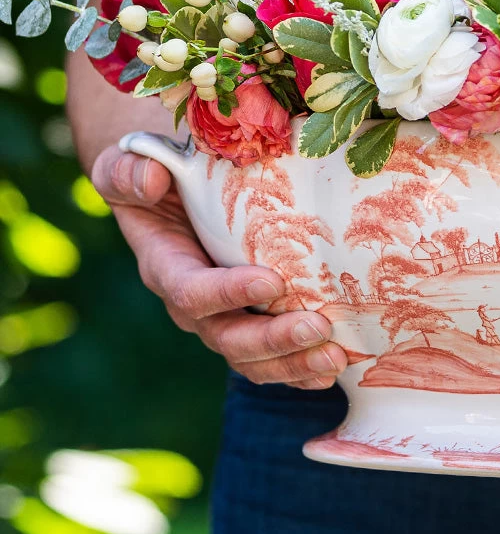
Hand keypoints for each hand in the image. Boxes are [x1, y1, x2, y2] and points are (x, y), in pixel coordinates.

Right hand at [91, 145, 346, 388]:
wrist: (175, 186)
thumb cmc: (155, 173)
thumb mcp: (124, 165)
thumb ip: (127, 172)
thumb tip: (150, 181)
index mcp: (166, 267)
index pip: (192, 292)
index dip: (228, 293)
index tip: (272, 282)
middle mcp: (195, 303)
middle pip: (228, 338)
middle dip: (273, 340)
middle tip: (318, 327)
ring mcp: (225, 317)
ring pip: (254, 358)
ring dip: (295, 363)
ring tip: (336, 357)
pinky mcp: (254, 320)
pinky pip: (275, 358)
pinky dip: (305, 368)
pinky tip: (341, 364)